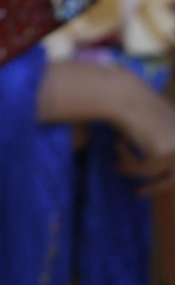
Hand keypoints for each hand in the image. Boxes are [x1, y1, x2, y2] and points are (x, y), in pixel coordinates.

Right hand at [108, 75, 174, 193]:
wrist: (120, 93)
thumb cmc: (126, 100)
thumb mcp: (147, 120)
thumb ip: (156, 136)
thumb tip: (153, 157)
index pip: (174, 161)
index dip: (166, 176)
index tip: (146, 183)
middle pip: (174, 175)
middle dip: (156, 186)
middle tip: (137, 192)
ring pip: (154, 172)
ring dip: (130, 166)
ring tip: (115, 156)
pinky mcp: (164, 152)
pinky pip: (143, 169)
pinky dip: (127, 161)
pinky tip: (117, 145)